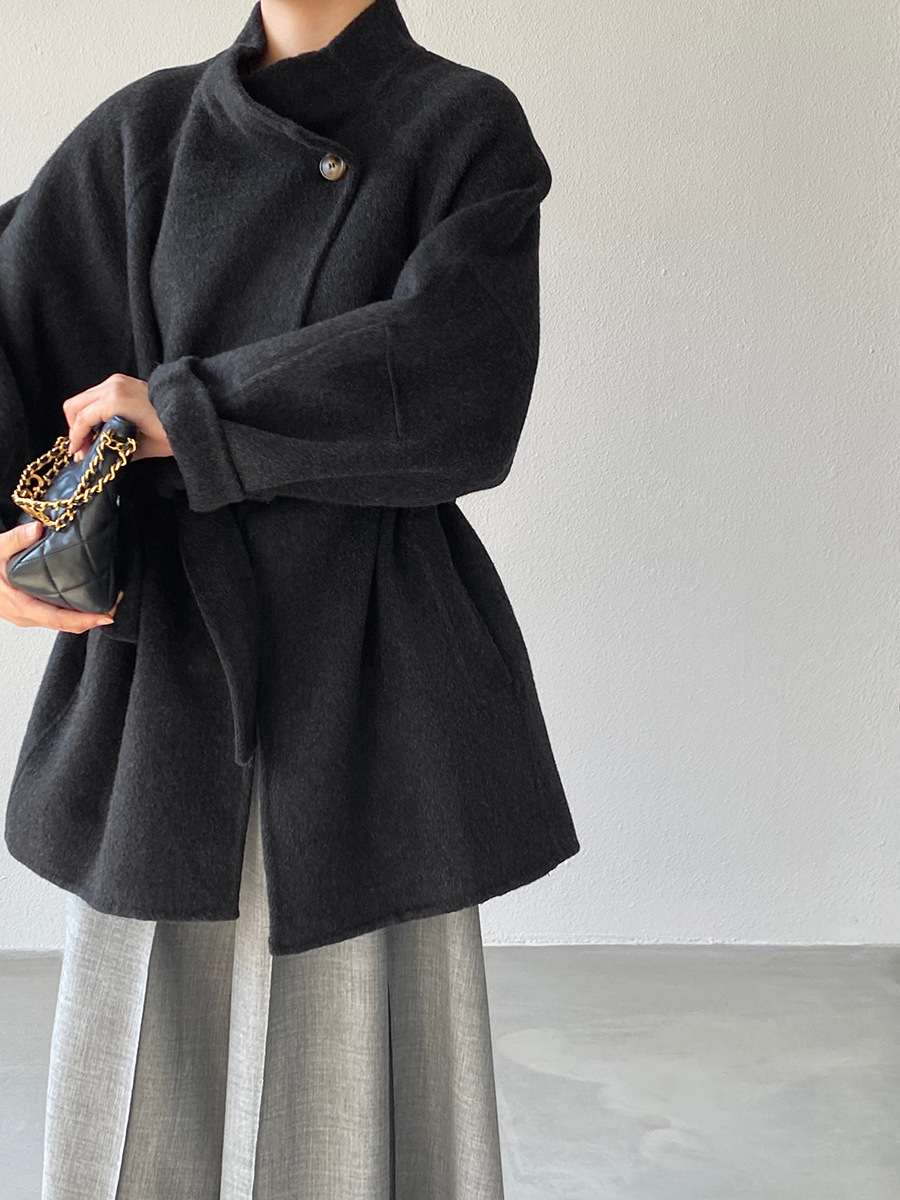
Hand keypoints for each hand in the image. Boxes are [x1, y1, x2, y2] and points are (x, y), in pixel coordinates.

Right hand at [0, 521, 121, 632]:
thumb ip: (15, 540)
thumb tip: (38, 528)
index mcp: (21, 607)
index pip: (61, 620)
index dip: (87, 620)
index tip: (108, 615)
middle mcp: (26, 616)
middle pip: (66, 625)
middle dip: (92, 619)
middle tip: (115, 605)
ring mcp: (26, 616)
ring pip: (60, 622)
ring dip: (83, 616)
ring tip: (105, 601)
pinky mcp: (26, 610)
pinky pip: (53, 616)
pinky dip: (71, 611)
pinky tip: (82, 596)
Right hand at [64, 373, 171, 462]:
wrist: (192, 413)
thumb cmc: (172, 431)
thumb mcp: (143, 448)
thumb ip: (115, 451)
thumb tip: (98, 458)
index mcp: (116, 400)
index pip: (83, 418)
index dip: (76, 439)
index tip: (76, 455)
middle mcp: (113, 385)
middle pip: (75, 404)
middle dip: (75, 428)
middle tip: (82, 449)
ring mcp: (117, 381)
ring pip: (83, 399)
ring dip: (82, 419)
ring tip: (91, 440)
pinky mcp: (122, 381)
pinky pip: (96, 395)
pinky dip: (92, 411)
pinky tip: (101, 428)